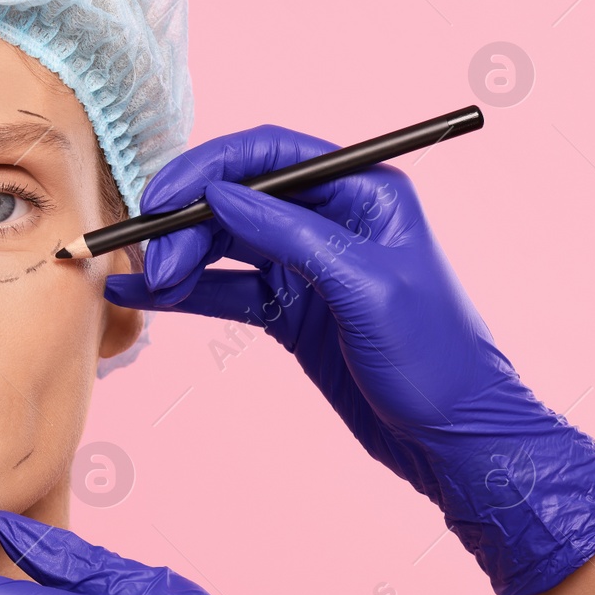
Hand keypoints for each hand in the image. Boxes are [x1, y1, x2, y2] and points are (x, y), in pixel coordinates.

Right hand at [103, 124, 594, 594]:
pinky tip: (141, 296)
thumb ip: (292, 235)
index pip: (269, 155)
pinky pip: (225, 289)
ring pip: (223, 243)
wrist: (454, 439)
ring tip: (144, 285)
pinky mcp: (289, 309)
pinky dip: (184, 292)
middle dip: (187, 226)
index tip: (161, 198)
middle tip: (156, 266)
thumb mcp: (365, 288)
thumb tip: (220, 196)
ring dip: (179, 259)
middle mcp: (331, 218)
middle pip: (236, 199)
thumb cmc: (435, 359)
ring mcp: (306, 264)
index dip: (208, 169)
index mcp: (363, 192)